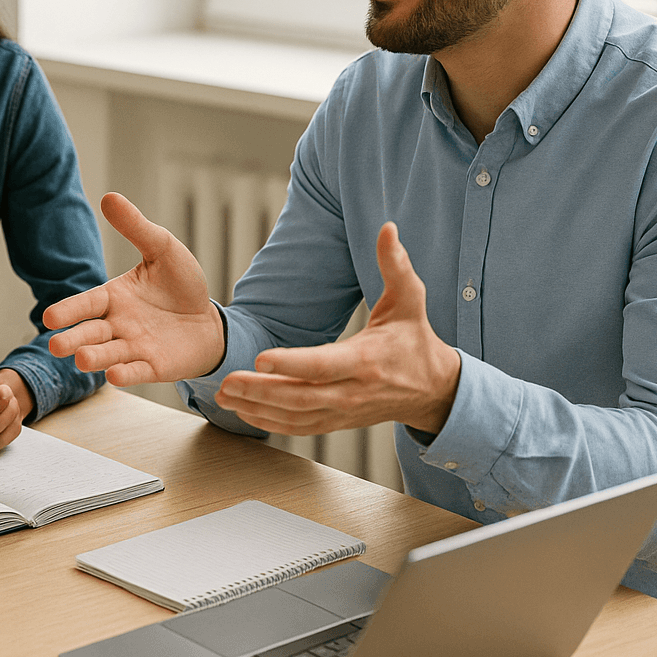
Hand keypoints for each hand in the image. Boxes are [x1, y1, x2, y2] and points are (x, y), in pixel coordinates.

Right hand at [44, 192, 223, 384]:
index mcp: (114, 297)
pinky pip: (136, 371)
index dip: (69, 310)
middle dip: (73, 339)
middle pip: (90, 333)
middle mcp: (117, 324)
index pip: (86, 303)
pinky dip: (126, 374)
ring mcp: (133, 347)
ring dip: (94, 359)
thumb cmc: (181, 284)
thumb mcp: (162, 249)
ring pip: (108, 355)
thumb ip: (136, 228)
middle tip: (56, 346)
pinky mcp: (153, 366)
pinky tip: (115, 375)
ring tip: (82, 361)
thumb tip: (108, 196)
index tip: (50, 317)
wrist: (209, 320)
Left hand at [215, 222, 460, 435]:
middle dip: (261, 390)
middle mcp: (353, 390)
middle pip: (301, 396)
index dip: (291, 363)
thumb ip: (395, 265)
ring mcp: (344, 411)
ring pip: (295, 416)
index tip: (260, 357)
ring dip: (257, 408)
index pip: (322, 365)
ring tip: (224, 396)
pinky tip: (243, 412)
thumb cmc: (414, 339)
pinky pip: (300, 428)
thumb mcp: (410, 299)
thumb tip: (387, 228)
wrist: (433, 388)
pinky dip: (270, 424)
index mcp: (366, 360)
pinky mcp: (337, 422)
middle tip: (226, 381)